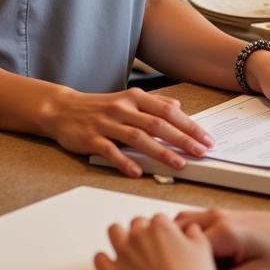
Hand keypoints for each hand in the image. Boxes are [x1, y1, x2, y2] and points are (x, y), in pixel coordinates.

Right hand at [41, 87, 213, 176]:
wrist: (62, 109)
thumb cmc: (99, 106)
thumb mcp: (127, 99)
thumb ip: (153, 103)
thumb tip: (178, 106)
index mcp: (134, 97)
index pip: (168, 111)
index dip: (189, 125)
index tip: (206, 138)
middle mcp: (123, 108)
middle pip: (157, 124)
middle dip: (182, 139)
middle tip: (201, 152)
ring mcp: (106, 123)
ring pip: (137, 137)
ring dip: (160, 151)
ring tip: (178, 164)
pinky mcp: (91, 138)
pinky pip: (110, 151)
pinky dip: (124, 162)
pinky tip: (137, 172)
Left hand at [94, 215, 220, 269]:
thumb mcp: (203, 250)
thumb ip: (194, 234)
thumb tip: (190, 230)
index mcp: (160, 227)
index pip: (157, 219)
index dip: (161, 231)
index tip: (163, 241)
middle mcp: (139, 236)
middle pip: (135, 224)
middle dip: (141, 233)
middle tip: (148, 248)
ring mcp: (124, 255)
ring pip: (114, 233)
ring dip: (120, 238)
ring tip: (127, 250)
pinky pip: (99, 260)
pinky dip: (104, 261)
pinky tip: (111, 266)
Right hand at [174, 208, 269, 269]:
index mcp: (225, 232)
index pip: (183, 248)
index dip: (176, 267)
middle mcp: (218, 217)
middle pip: (177, 229)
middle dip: (170, 250)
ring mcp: (220, 213)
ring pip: (184, 223)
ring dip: (178, 241)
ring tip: (182, 266)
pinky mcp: (225, 216)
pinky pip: (196, 222)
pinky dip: (188, 236)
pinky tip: (196, 257)